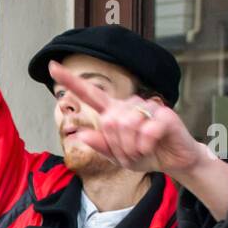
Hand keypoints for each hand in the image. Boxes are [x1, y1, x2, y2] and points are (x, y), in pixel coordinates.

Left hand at [47, 60, 210, 175]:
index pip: (90, 94)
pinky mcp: (164, 114)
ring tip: (142, 150)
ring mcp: (147, 107)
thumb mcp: (118, 156)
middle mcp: (128, 105)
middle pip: (109, 122)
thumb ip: (101, 145)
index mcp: (114, 113)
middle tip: (131, 153)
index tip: (52, 66)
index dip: (71, 81)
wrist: (174, 161)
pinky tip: (152, 145)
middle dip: (118, 146)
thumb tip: (81, 134)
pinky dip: (145, 146)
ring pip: (126, 126)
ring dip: (132, 147)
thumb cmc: (146, 154)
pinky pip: (145, 131)